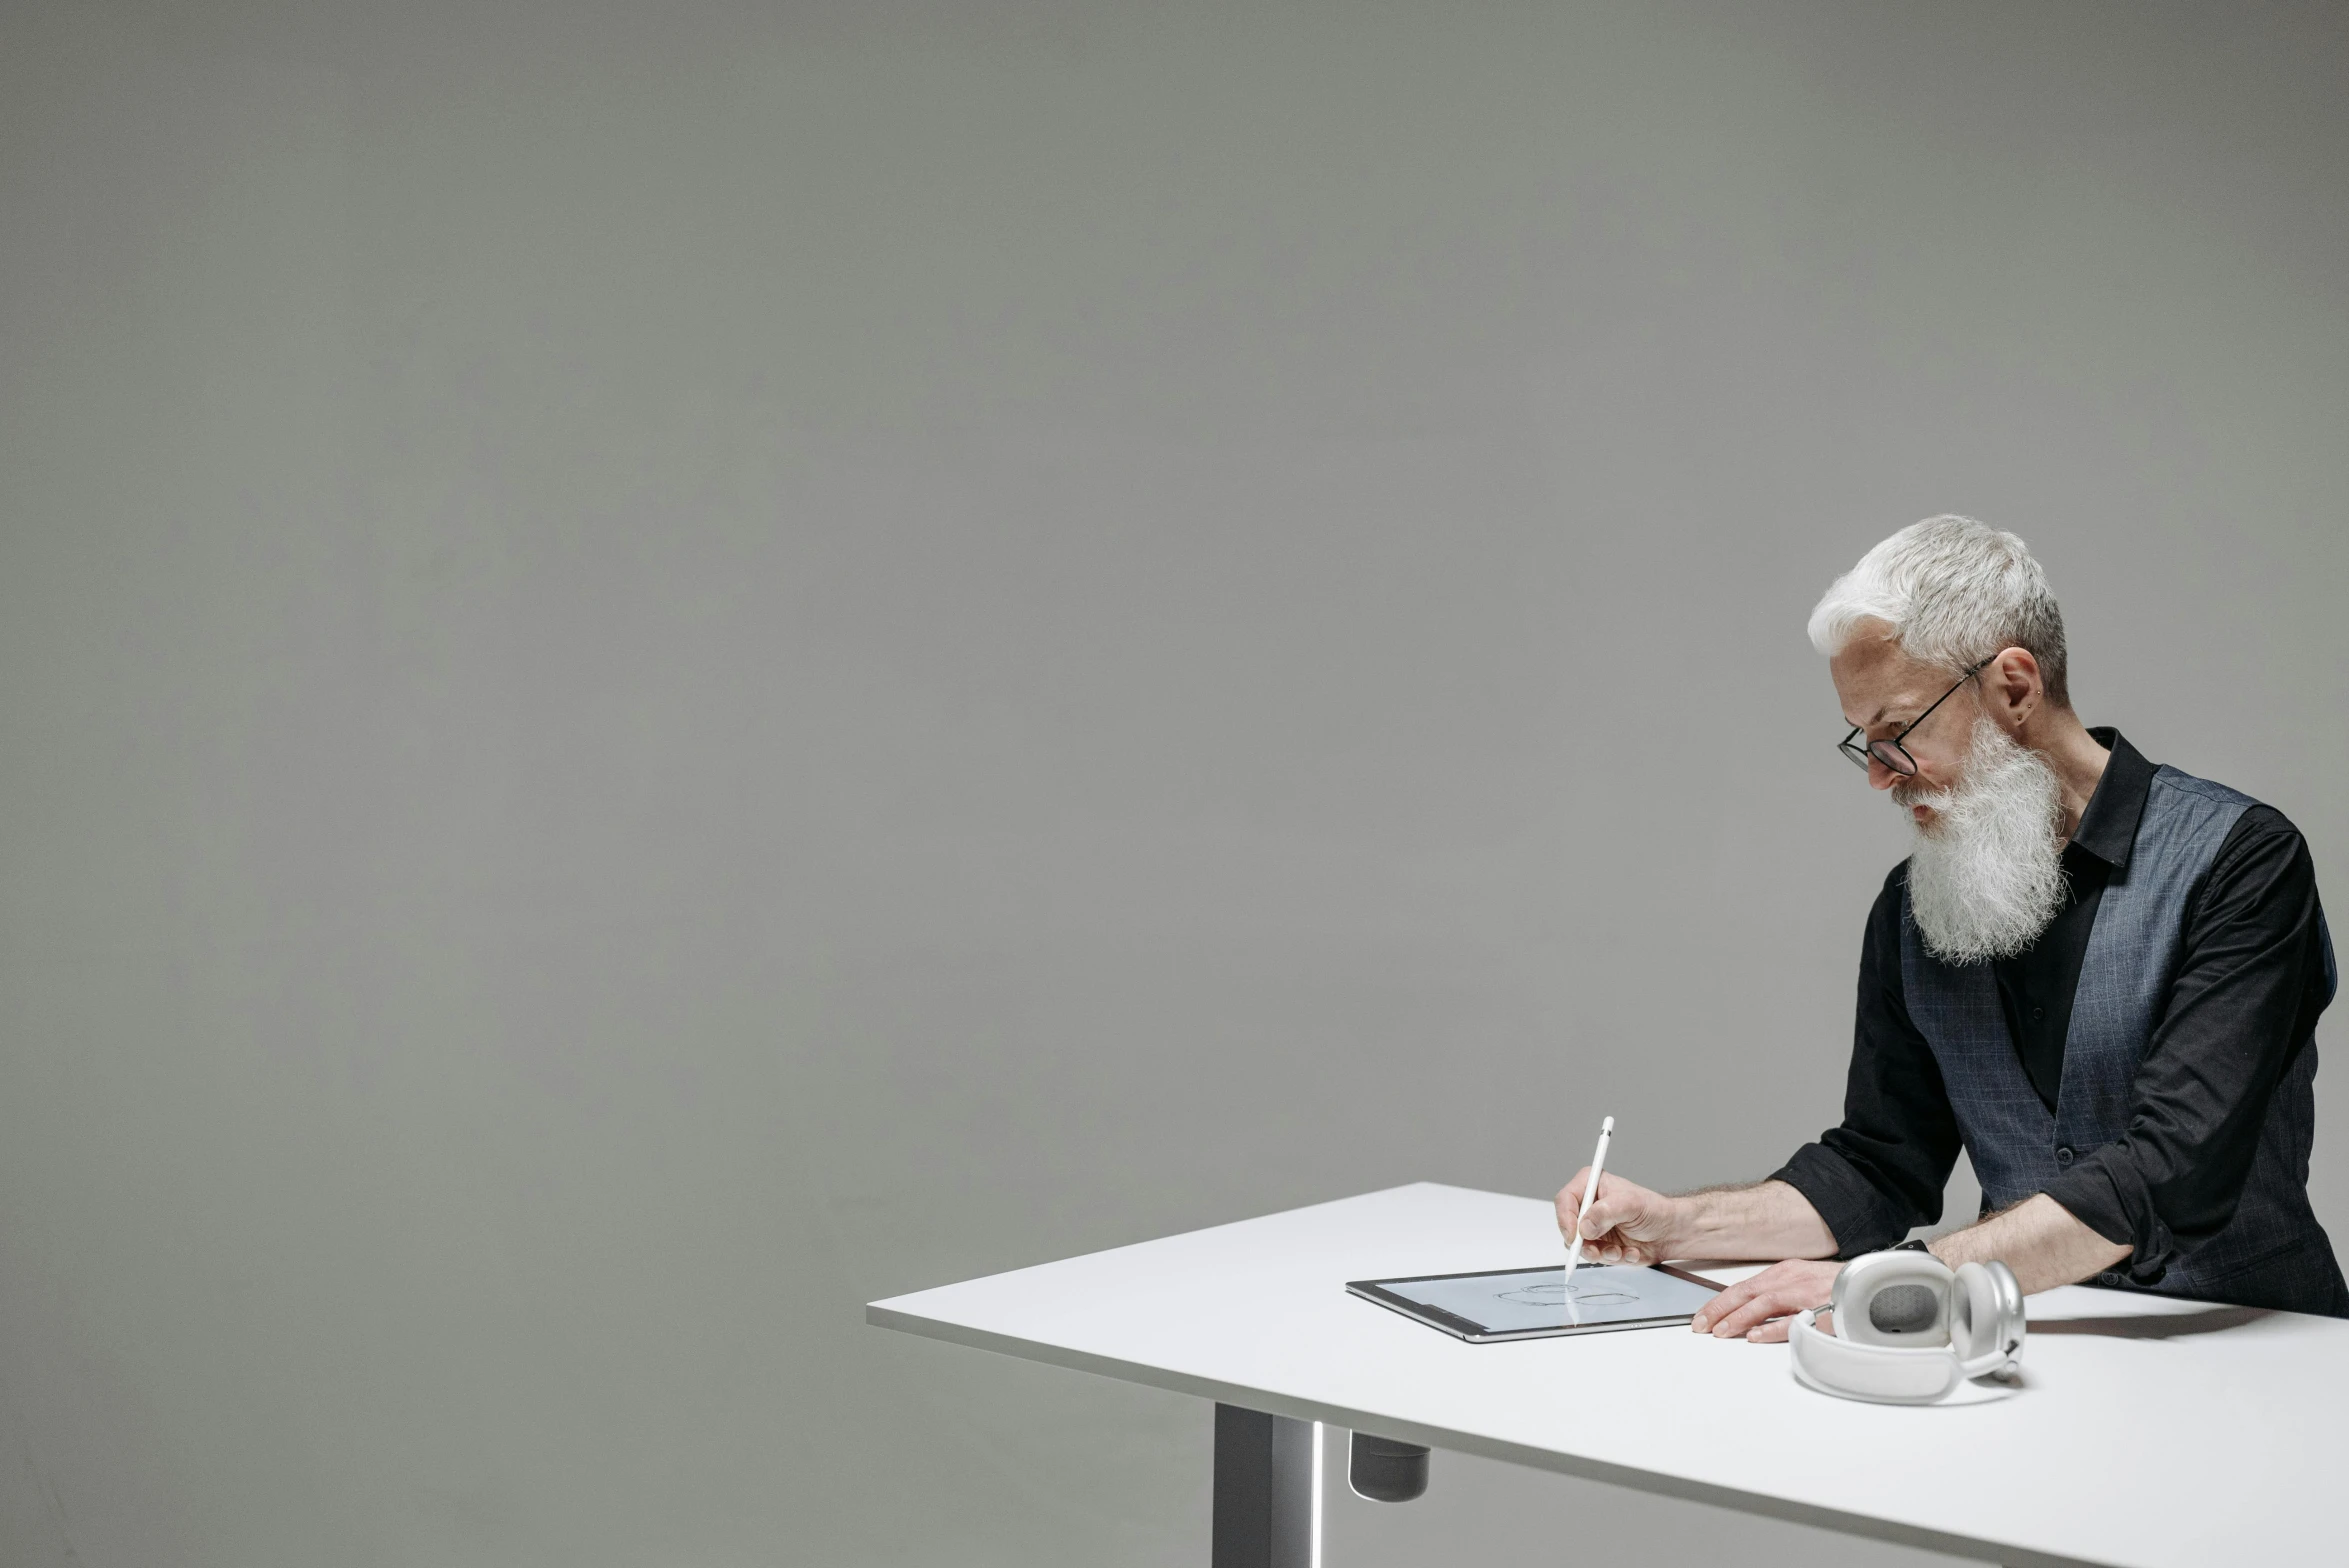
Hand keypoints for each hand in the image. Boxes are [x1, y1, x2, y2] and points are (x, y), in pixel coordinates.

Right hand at [1553, 1168, 1679, 1265]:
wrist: (1671, 1233)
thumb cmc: (1655, 1210)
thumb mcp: (1631, 1204)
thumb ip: (1606, 1212)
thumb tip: (1585, 1226)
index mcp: (1592, 1185)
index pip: (1565, 1200)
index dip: (1566, 1218)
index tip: (1575, 1235)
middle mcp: (1589, 1206)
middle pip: (1569, 1226)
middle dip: (1583, 1242)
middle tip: (1596, 1250)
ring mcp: (1594, 1227)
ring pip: (1581, 1246)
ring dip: (1601, 1253)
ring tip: (1620, 1250)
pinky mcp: (1601, 1245)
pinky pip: (1597, 1257)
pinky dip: (1613, 1258)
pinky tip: (1629, 1251)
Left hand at [1688, 1259, 1841, 1341]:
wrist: (1874, 1284)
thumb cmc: (1838, 1287)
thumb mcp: (1802, 1282)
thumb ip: (1777, 1293)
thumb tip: (1749, 1312)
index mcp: (1786, 1272)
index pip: (1744, 1287)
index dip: (1719, 1302)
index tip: (1702, 1316)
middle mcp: (1793, 1279)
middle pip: (1747, 1293)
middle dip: (1720, 1310)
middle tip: (1701, 1326)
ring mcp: (1807, 1294)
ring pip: (1764, 1303)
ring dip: (1739, 1318)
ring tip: (1722, 1332)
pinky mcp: (1823, 1312)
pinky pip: (1794, 1321)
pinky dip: (1773, 1329)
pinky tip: (1756, 1336)